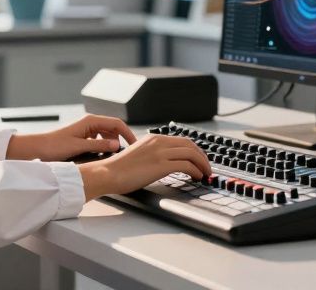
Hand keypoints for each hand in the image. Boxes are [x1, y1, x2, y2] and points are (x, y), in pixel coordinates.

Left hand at [5, 114, 136, 162]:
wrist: (38, 148)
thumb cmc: (55, 146)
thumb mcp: (80, 147)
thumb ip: (99, 146)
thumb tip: (117, 145)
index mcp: (90, 121)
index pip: (117, 123)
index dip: (128, 133)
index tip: (135, 144)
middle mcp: (89, 123)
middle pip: (113, 128)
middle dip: (121, 139)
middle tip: (126, 153)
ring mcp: (86, 129)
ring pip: (106, 135)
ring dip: (112, 144)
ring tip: (114, 156)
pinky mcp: (82, 137)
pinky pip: (99, 139)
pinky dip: (103, 146)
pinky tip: (102, 156)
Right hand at [77, 134, 212, 200]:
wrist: (108, 173)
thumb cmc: (120, 169)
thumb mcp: (139, 154)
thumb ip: (152, 154)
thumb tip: (164, 163)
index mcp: (154, 138)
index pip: (182, 140)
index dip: (195, 150)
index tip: (200, 159)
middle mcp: (159, 142)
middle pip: (190, 145)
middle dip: (202, 156)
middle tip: (207, 167)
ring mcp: (160, 152)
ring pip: (191, 154)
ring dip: (202, 164)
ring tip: (206, 174)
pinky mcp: (161, 165)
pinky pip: (186, 165)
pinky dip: (196, 171)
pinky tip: (197, 177)